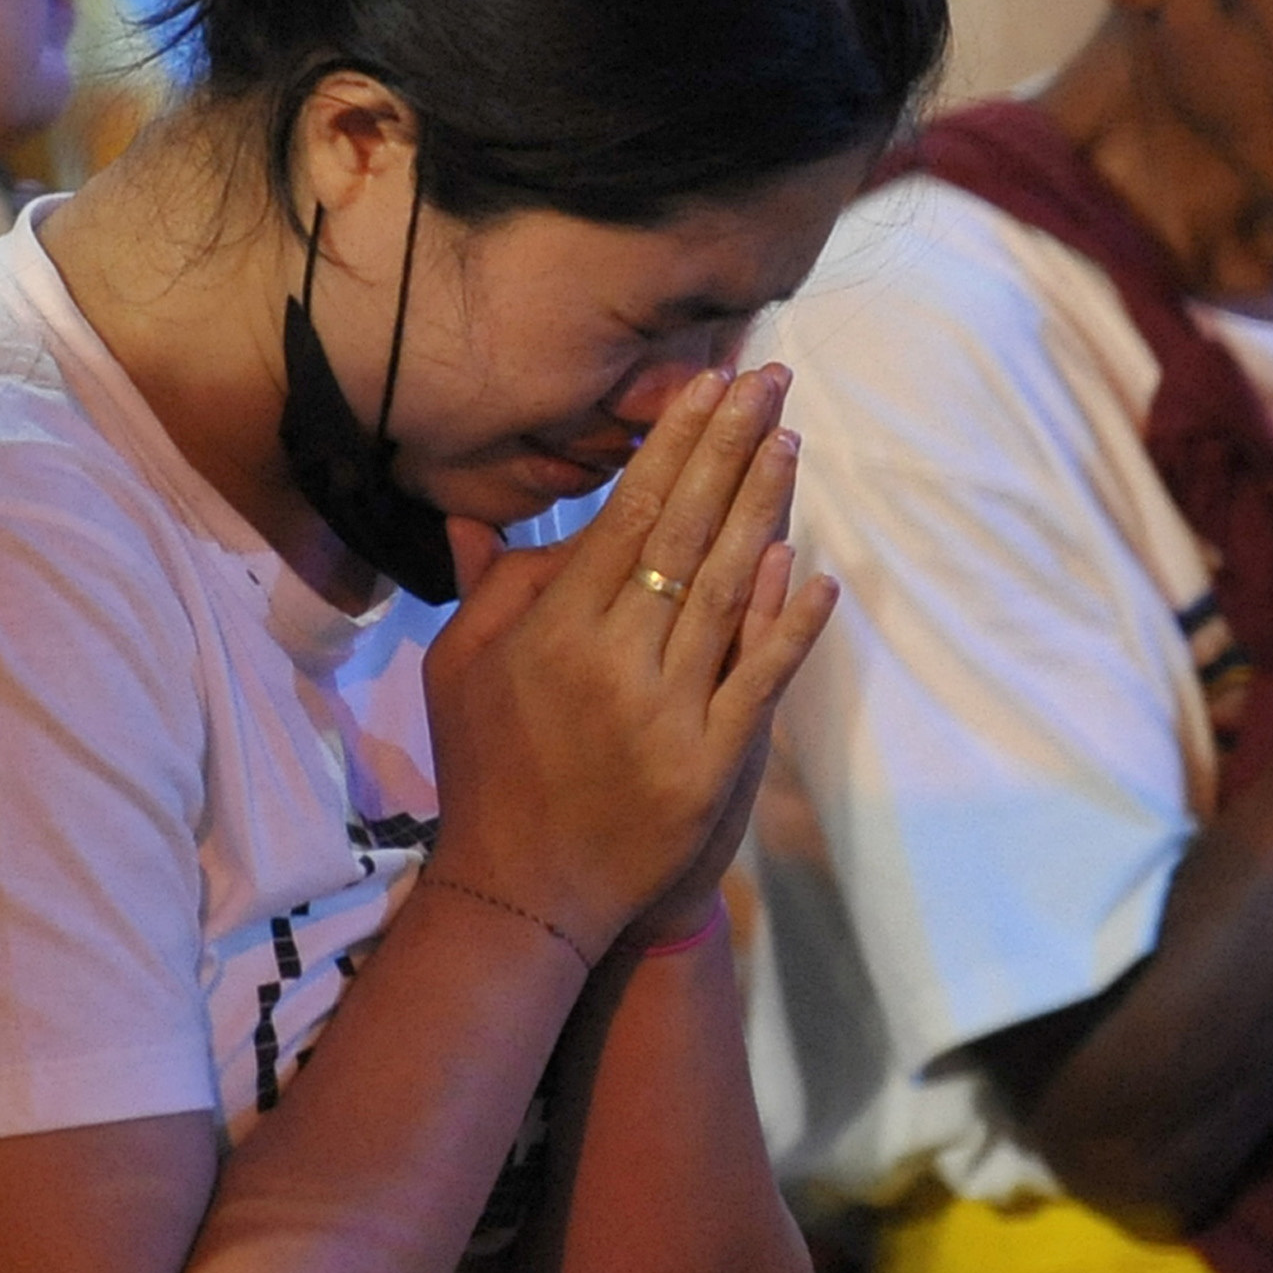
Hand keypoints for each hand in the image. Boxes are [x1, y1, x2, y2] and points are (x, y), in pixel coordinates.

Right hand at [422, 367, 838, 956]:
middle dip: (729, 449)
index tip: (709, 387)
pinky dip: (790, 624)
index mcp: (553, 628)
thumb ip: (485, 589)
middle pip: (684, 532)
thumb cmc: (486, 771)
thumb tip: (483, 514)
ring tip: (789, 443)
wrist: (525, 889)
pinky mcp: (708, 762)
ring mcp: (666, 711)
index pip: (627, 514)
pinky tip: (815, 572)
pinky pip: (759, 678)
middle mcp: (613, 658)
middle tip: (768, 383)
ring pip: (726, 590)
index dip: (673, 445)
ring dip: (763, 510)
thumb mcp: (457, 671)